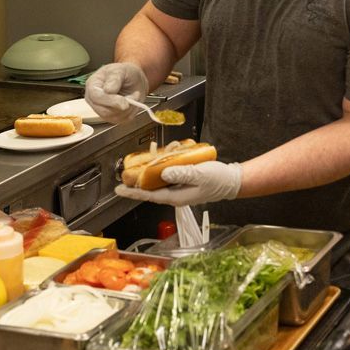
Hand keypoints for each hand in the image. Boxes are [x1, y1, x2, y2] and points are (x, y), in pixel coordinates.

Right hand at [85, 62, 148, 123]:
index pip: (95, 97)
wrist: (134, 80)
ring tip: (133, 96)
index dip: (109, 100)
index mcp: (92, 85)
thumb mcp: (120, 70)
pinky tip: (132, 102)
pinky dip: (131, 112)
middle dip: (122, 105)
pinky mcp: (112, 117)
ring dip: (129, 108)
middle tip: (134, 96)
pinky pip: (122, 120)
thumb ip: (114, 79)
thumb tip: (108, 90)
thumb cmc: (125, 73)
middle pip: (104, 111)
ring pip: (114, 117)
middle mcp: (94, 100)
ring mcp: (102, 110)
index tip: (124, 101)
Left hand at [115, 161, 241, 206]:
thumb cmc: (218, 180)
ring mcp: (178, 189)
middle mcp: (174, 195)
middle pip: (150, 187)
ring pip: (158, 179)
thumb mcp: (200, 174)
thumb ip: (181, 173)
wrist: (231, 181)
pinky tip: (169, 153)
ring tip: (155, 152)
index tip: (119, 190)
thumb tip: (163, 172)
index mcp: (176, 197)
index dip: (133, 192)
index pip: (149, 195)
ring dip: (155, 166)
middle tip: (131, 165)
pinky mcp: (182, 182)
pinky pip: (168, 175)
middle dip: (141, 174)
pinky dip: (166, 164)